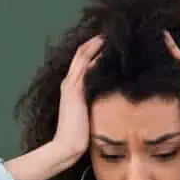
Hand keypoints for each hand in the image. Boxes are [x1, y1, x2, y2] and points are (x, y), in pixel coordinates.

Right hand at [6, 35, 103, 179]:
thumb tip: (111, 95)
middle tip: (113, 32)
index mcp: (71, 87)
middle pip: (82, 52)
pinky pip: (85, 66)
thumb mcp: (88, 113)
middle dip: (97, 41)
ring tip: (112, 35)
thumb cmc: (79, 136)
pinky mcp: (75, 91)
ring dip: (97, 44)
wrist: (66, 147)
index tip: (109, 41)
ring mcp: (71, 85)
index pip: (82, 60)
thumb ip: (94, 101)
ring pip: (83, 55)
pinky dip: (96, 56)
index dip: (94, 48)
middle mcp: (69, 82)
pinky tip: (108, 49)